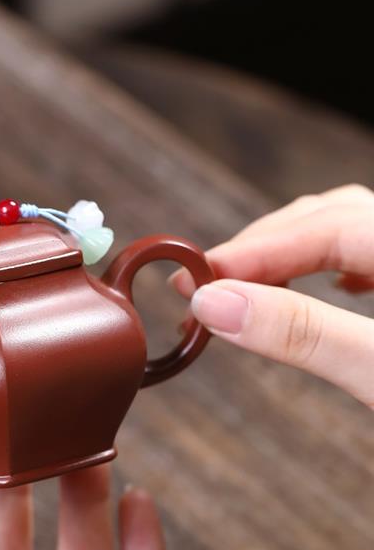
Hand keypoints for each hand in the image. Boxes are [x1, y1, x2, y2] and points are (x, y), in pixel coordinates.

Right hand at [172, 184, 373, 408]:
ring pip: (349, 231)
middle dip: (262, 248)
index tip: (194, 282)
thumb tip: (216, 303)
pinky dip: (330, 267)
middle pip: (333, 217)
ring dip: (293, 254)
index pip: (326, 226)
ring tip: (244, 290)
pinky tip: (322, 287)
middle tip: (204, 287)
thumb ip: (304, 332)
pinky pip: (369, 256)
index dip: (252, 252)